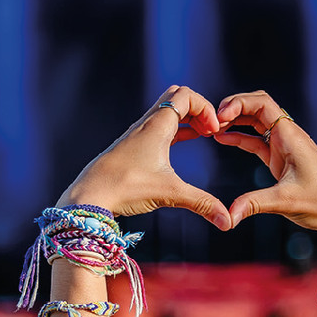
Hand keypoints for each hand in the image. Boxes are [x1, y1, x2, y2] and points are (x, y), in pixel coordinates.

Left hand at [56, 85, 230, 228]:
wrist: (88, 196)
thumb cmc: (125, 187)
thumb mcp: (170, 193)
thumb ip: (202, 203)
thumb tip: (228, 221)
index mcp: (157, 125)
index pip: (186, 95)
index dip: (206, 108)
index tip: (214, 133)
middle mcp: (146, 124)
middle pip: (176, 96)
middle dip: (198, 109)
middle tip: (210, 130)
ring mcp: (137, 134)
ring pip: (167, 112)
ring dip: (187, 119)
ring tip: (203, 136)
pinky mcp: (132, 147)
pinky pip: (159, 127)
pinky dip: (176, 130)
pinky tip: (182, 146)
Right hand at [213, 91, 316, 250]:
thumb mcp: (285, 201)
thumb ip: (254, 204)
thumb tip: (228, 215)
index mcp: (290, 136)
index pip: (262, 103)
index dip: (239, 103)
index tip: (220, 116)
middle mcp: (288, 136)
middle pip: (257, 107)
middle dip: (234, 108)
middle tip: (212, 120)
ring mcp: (284, 147)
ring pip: (257, 123)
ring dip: (236, 121)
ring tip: (213, 127)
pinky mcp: (282, 159)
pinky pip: (257, 141)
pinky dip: (241, 137)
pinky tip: (224, 139)